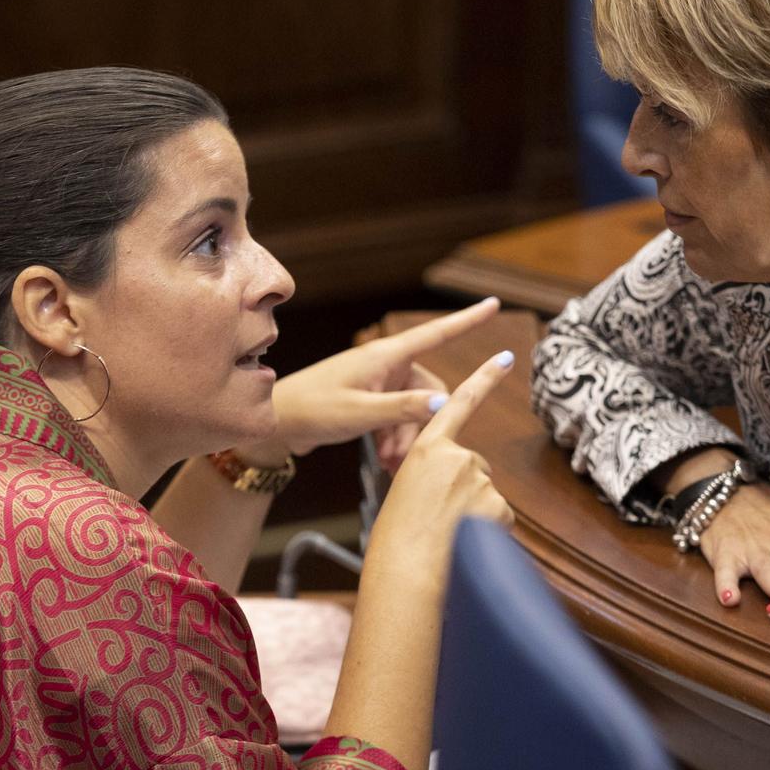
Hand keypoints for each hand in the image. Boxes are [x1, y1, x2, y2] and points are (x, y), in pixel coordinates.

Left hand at [243, 297, 502, 468]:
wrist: (276, 422)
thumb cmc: (312, 410)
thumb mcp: (360, 413)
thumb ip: (403, 408)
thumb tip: (443, 404)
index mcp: (384, 356)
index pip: (435, 334)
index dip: (467, 320)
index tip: (494, 304)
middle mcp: (384, 364)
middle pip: (428, 388)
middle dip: (426, 422)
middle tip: (412, 456)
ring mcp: (376, 381)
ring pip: (414, 407)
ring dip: (409, 436)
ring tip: (394, 465)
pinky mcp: (368, 399)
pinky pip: (397, 415)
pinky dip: (396, 437)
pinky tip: (389, 461)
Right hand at [363, 348, 516, 596]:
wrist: (407, 574)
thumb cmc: (397, 540)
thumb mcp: (408, 493)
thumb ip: (437, 477)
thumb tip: (468, 487)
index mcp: (428, 450)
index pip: (460, 404)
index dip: (484, 378)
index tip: (505, 356)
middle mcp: (458, 457)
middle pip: (474, 468)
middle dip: (465, 491)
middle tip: (437, 520)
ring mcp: (480, 481)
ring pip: (486, 496)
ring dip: (474, 516)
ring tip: (446, 536)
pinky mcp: (498, 505)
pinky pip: (500, 519)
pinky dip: (488, 533)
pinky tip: (464, 544)